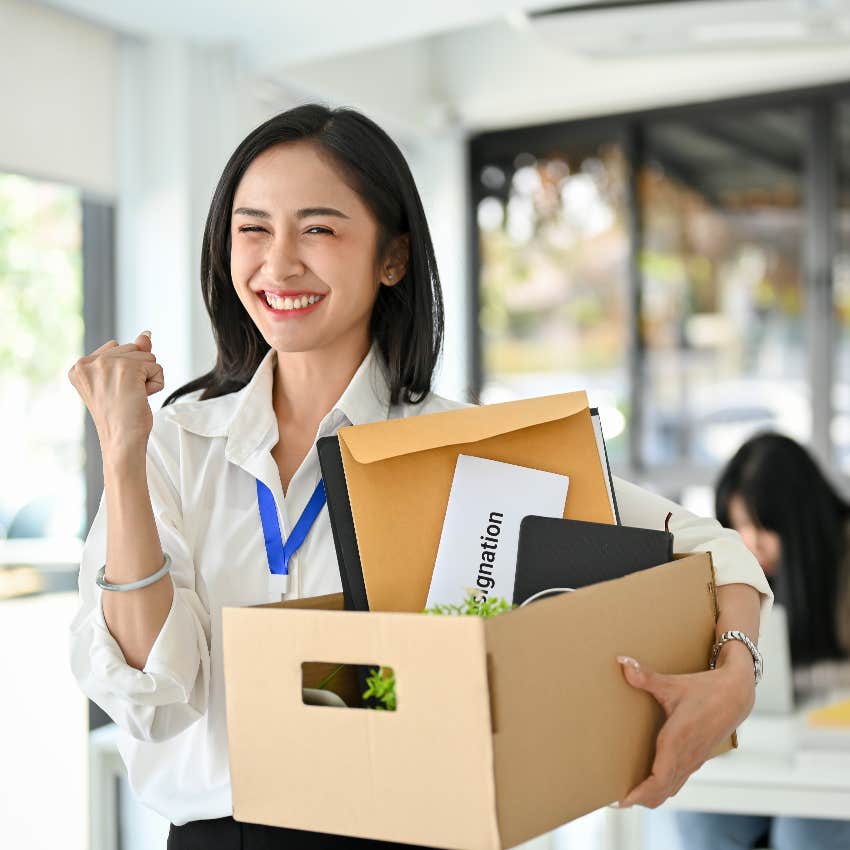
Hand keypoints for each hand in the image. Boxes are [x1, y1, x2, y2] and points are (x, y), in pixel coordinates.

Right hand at [68, 331, 163, 460]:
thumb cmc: (120, 417)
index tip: (114, 392)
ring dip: (147, 378)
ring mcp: (107, 363)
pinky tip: (141, 397)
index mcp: (79, 367)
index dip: (125, 371)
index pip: (116, 349)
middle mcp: (89, 362)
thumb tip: (146, 335)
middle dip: (137, 372)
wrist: (122, 440)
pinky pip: (156, 366)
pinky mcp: (128, 368)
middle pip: (132, 349)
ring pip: (146, 356)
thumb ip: (131, 354)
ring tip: (132, 397)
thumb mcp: (120, 381)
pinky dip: (156, 384)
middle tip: (125, 396)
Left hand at [616, 651, 754, 807]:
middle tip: (615, 801)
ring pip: (670, 789)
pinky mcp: (696, 758)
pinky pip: (677, 781)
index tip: (622, 800)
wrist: (737, 695)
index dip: (640, 793)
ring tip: (627, 796)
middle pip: (661, 791)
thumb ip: (645, 677)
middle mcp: (686, 755)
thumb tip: (622, 663)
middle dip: (639, 799)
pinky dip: (661, 789)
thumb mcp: (673, 683)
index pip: (659, 778)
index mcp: (678, 740)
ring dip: (650, 796)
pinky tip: (648, 784)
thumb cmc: (704, 689)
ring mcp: (693, 760)